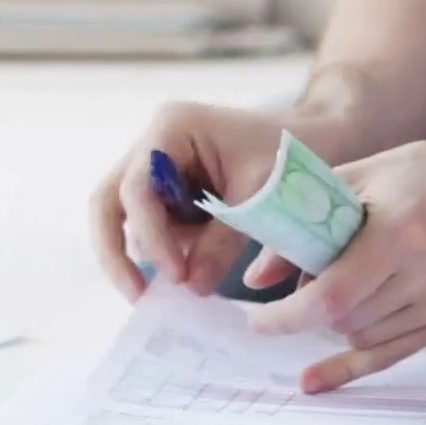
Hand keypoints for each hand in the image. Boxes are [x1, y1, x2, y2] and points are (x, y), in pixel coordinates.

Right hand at [91, 103, 346, 299]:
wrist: (318, 139)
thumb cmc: (292, 156)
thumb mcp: (260, 199)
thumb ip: (222, 242)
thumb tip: (191, 289)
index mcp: (172, 128)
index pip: (138, 188)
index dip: (151, 235)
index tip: (176, 276)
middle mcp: (153, 143)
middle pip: (108, 201)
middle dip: (116, 252)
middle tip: (136, 296)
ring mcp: (156, 165)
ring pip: (126, 219)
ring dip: (152, 251)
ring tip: (190, 276)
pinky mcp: (168, 188)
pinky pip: (153, 225)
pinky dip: (169, 249)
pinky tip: (195, 266)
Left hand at [246, 134, 425, 392]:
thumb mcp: (359, 178)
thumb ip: (303, 223)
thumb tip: (256, 278)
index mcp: (399, 232)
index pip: (333, 296)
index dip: (289, 317)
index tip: (259, 321)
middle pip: (346, 319)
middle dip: (311, 308)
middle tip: (306, 278)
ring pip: (365, 337)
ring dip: (336, 322)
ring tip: (340, 285)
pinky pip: (394, 353)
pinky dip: (354, 358)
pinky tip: (319, 375)